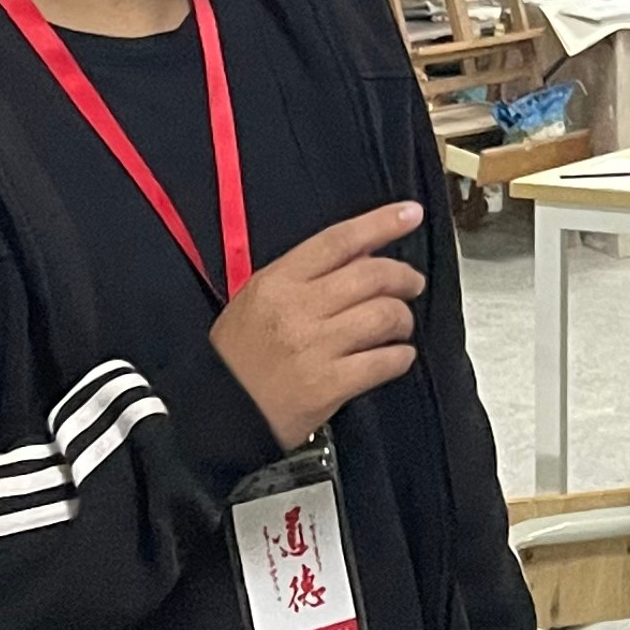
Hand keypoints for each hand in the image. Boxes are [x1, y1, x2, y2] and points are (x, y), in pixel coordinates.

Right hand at [209, 201, 427, 450]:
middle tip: (412, 284)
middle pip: (372, 275)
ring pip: (384, 316)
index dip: (381, 223)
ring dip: (403, 319)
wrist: (218, 415)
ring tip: (399, 326)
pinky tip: (397, 357)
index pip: (339, 240)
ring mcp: (314, 348)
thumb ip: (306, 274)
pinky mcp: (328, 386)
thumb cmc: (239, 355)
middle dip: (403, 276)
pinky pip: (384, 361)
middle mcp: (296, 309)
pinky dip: (400, 357)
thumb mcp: (258, 299)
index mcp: (277, 282)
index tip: (410, 214)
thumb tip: (363, 252)